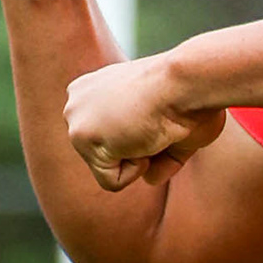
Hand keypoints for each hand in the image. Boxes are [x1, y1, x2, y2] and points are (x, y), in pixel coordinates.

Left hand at [64, 56, 226, 190]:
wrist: (186, 81)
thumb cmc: (188, 97)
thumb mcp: (170, 126)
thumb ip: (158, 155)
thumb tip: (149, 179)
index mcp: (93, 90)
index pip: (108, 140)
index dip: (141, 139)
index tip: (157, 113)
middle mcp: (76, 100)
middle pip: (104, 157)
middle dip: (136, 150)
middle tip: (155, 120)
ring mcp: (75, 118)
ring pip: (107, 170)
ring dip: (138, 157)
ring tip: (149, 125)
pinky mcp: (82, 136)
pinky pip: (111, 181)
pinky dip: (136, 168)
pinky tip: (142, 135)